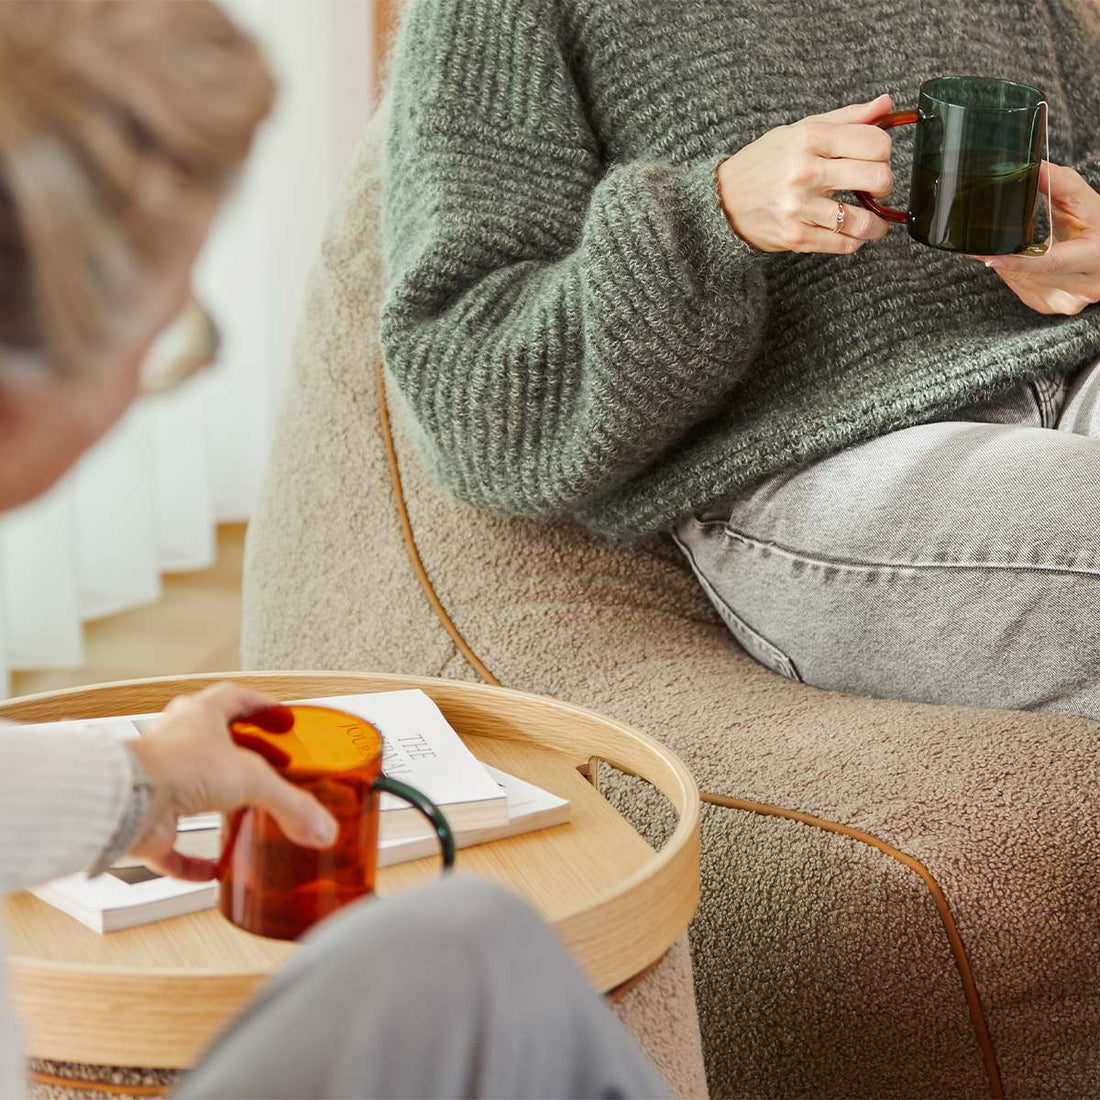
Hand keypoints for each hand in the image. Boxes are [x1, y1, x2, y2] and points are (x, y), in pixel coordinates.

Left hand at [126, 683, 337, 880]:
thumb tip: (322, 826)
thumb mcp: (253, 778)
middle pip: (217, 742)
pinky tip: (213, 871)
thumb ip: (292, 804)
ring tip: (249, 814)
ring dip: (220, 801)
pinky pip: (174, 843)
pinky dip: (194, 860)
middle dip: (247, 753)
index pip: (236, 699)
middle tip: (274, 763)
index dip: (263, 707)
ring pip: (194, 788)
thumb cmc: (176, 767)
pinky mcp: (149, 821)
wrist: (128, 800)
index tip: (282, 718)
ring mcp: (161, 782)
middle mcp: (178, 743)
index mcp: (201, 715)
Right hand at [717, 94, 894, 253]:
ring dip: (876, 224)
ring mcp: (799, 207)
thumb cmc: (764, 163)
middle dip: (885, 185)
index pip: (875, 142)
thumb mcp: (799, 132)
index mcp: (809, 139)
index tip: (877, 159)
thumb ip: (845, 119)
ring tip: (873, 221)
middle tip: (877, 189)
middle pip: (877, 178)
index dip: (885, 151)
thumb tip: (887, 104)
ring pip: (863, 220)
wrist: (722, 200)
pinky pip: (842, 244)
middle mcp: (804, 172)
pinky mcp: (795, 237)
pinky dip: (854, 241)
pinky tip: (851, 233)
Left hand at [981, 162, 1099, 314]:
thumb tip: (1033, 165)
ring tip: (1012, 248)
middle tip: (986, 243)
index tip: (987, 255)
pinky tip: (1021, 262)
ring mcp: (1071, 300)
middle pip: (1032, 274)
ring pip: (1024, 284)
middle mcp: (1086, 284)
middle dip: (1007, 258)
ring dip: (1009, 266)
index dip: (1016, 260)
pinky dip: (1015, 275)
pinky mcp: (1055, 306)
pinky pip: (1023, 292)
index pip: (1050, 262)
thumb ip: (1058, 183)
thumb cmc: (1099, 225)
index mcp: (1096, 256)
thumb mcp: (1084, 200)